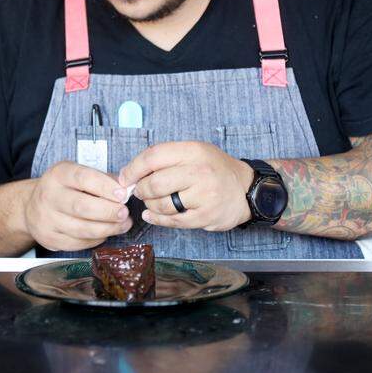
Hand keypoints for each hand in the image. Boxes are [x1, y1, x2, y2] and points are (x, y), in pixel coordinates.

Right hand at [25, 161, 131, 251]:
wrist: (31, 206)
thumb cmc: (64, 188)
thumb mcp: (78, 174)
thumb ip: (102, 179)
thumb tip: (126, 189)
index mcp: (58, 174)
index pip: (83, 178)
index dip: (106, 187)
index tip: (123, 194)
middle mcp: (49, 196)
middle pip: (81, 207)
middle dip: (108, 212)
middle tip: (125, 213)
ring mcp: (47, 219)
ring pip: (81, 229)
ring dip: (107, 229)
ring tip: (123, 225)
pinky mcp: (49, 239)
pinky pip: (77, 243)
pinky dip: (96, 239)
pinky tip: (105, 233)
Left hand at [120, 142, 253, 231]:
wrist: (245, 189)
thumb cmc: (214, 169)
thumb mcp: (194, 152)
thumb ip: (166, 158)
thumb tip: (130, 174)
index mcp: (193, 151)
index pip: (153, 156)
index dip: (133, 168)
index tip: (126, 178)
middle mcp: (199, 171)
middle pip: (154, 183)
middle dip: (141, 190)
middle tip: (140, 192)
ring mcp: (204, 195)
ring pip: (162, 204)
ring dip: (150, 205)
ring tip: (153, 202)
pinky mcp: (206, 216)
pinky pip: (173, 221)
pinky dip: (158, 219)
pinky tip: (153, 215)